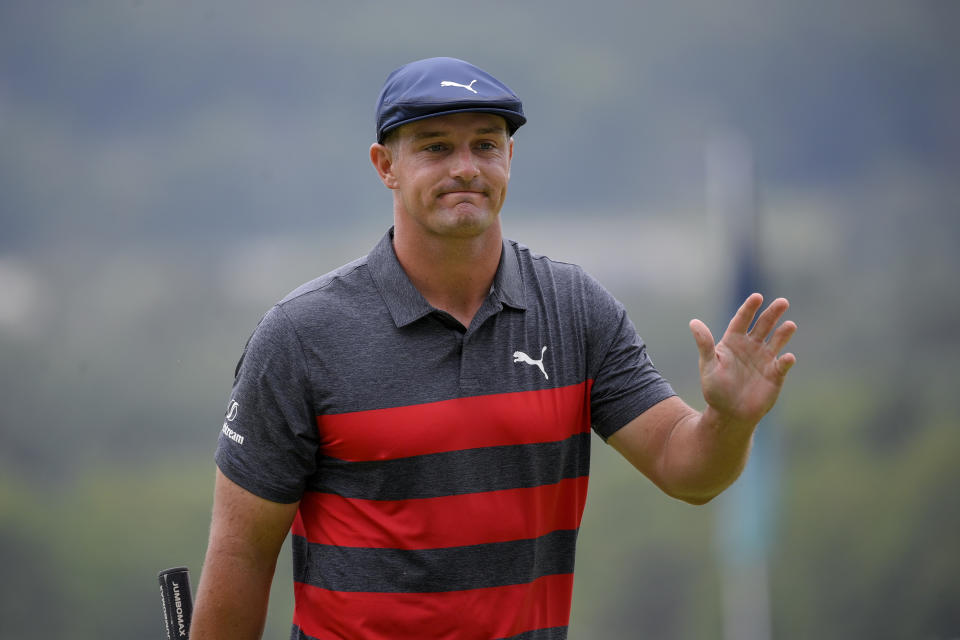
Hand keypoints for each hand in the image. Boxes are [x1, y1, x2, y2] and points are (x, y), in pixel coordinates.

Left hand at [689, 293, 796, 425]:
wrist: (729, 414)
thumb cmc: (715, 389)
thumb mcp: (708, 366)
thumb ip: (704, 344)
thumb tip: (694, 322)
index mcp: (733, 342)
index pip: (741, 320)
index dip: (749, 308)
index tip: (757, 297)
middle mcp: (751, 347)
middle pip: (763, 325)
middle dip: (772, 313)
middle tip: (783, 302)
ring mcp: (764, 359)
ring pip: (777, 341)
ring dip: (784, 333)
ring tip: (790, 325)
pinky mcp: (775, 374)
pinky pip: (783, 365)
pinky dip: (786, 361)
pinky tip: (788, 357)